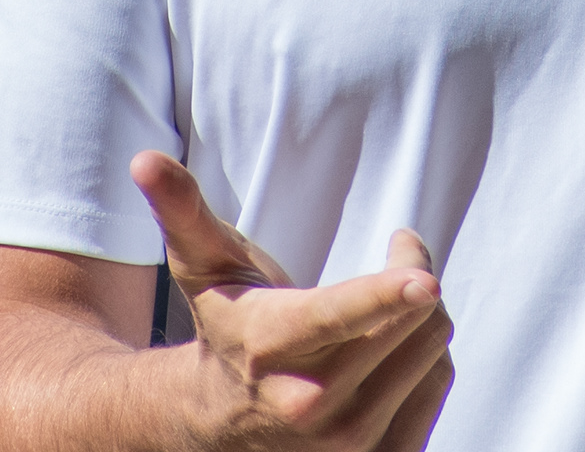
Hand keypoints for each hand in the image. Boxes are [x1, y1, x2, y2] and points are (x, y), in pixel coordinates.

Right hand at [136, 151, 455, 447]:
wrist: (225, 419)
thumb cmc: (225, 323)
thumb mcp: (202, 265)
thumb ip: (182, 210)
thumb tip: (144, 160)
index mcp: (269, 346)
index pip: (336, 317)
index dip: (385, 295)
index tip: (425, 276)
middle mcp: (309, 403)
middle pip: (406, 322)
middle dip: (414, 272)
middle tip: (401, 251)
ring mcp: (348, 440)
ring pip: (431, 350)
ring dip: (426, 310)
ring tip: (395, 298)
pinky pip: (439, 383)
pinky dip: (430, 352)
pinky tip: (398, 341)